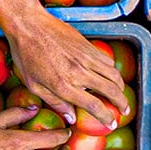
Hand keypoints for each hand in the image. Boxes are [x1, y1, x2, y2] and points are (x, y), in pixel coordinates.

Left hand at [5, 9, 129, 126]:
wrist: (29, 25)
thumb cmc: (26, 56)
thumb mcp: (34, 85)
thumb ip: (55, 102)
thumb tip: (71, 118)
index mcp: (64, 85)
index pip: (94, 105)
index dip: (106, 117)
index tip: (111, 123)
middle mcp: (79, 72)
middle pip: (111, 90)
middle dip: (121, 103)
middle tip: (124, 110)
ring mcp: (85, 57)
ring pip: (114, 74)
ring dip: (121, 87)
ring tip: (121, 95)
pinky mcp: (88, 45)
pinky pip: (107, 60)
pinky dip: (113, 71)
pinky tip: (110, 76)